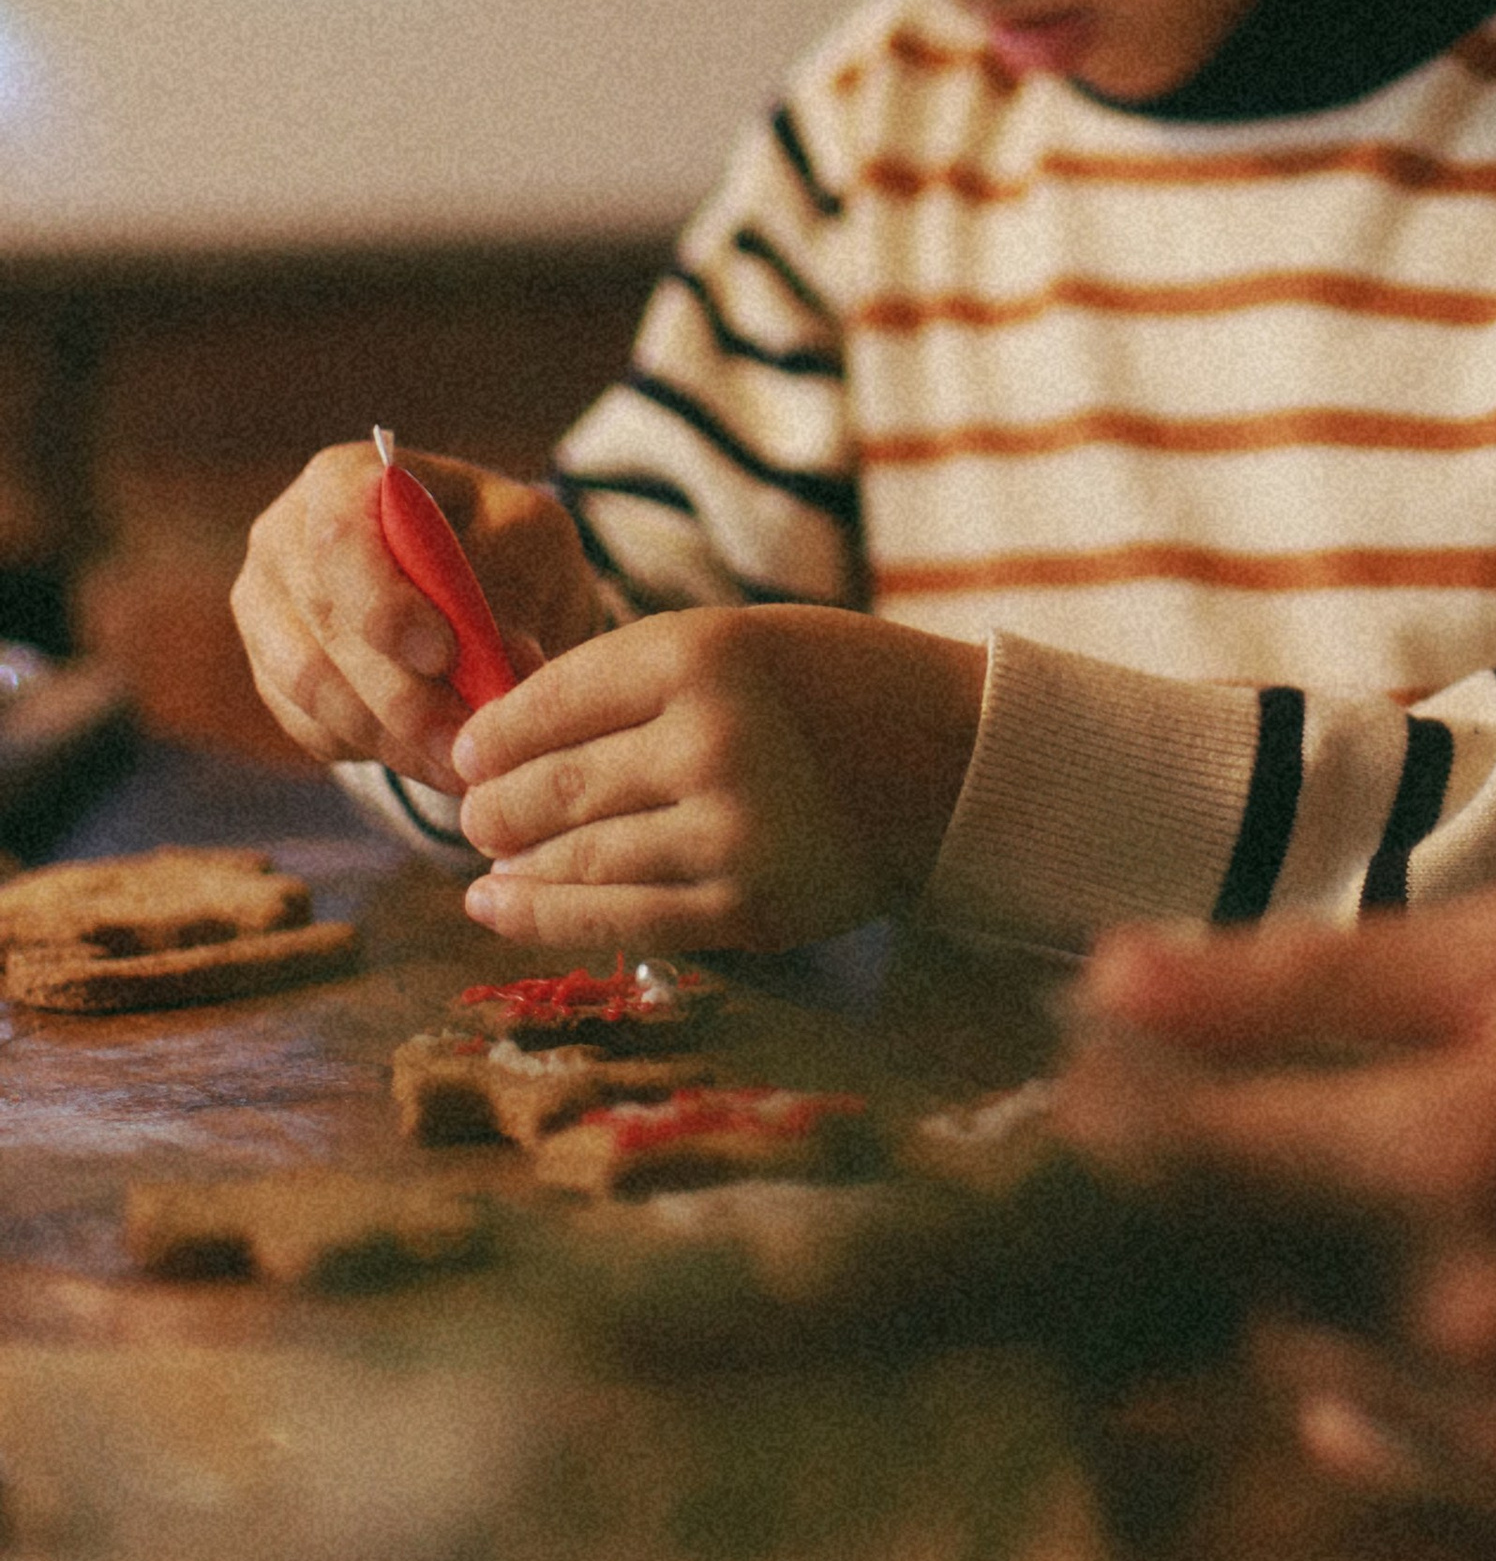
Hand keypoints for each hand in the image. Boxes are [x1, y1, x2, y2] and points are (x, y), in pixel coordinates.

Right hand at [232, 443, 601, 792]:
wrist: (481, 581)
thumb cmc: (504, 544)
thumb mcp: (530, 540)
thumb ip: (517, 583)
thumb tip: (508, 659)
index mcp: (342, 479)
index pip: (340, 536)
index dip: (383, 602)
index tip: (443, 654)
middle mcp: (284, 539)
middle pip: (324, 624)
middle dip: (401, 694)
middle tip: (467, 740)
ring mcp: (266, 612)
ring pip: (311, 688)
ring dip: (390, 736)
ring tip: (463, 763)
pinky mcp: (272, 677)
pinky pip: (311, 726)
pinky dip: (374, 752)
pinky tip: (432, 759)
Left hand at [449, 604, 988, 953]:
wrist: (961, 762)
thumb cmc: (842, 688)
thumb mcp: (744, 640)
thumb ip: (636, 680)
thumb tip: (502, 740)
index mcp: (704, 652)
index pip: (549, 701)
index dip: (492, 735)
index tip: (470, 754)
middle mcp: (710, 739)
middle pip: (549, 786)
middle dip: (493, 808)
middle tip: (476, 815)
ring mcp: (730, 831)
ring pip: (576, 860)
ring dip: (515, 867)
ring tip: (490, 865)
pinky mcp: (748, 908)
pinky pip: (622, 921)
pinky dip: (547, 917)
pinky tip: (501, 908)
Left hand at [1055, 897, 1495, 1509]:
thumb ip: (1316, 973)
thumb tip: (1114, 977)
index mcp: (1468, 1141)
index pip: (1193, 1142)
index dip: (1107, 1089)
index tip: (1071, 1037)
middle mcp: (1469, 1307)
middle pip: (1228, 1243)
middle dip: (1194, 1156)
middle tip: (1203, 1077)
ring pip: (1288, 1336)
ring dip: (1280, 1251)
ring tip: (1361, 1162)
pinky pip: (1364, 1424)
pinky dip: (1356, 1343)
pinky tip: (1429, 1263)